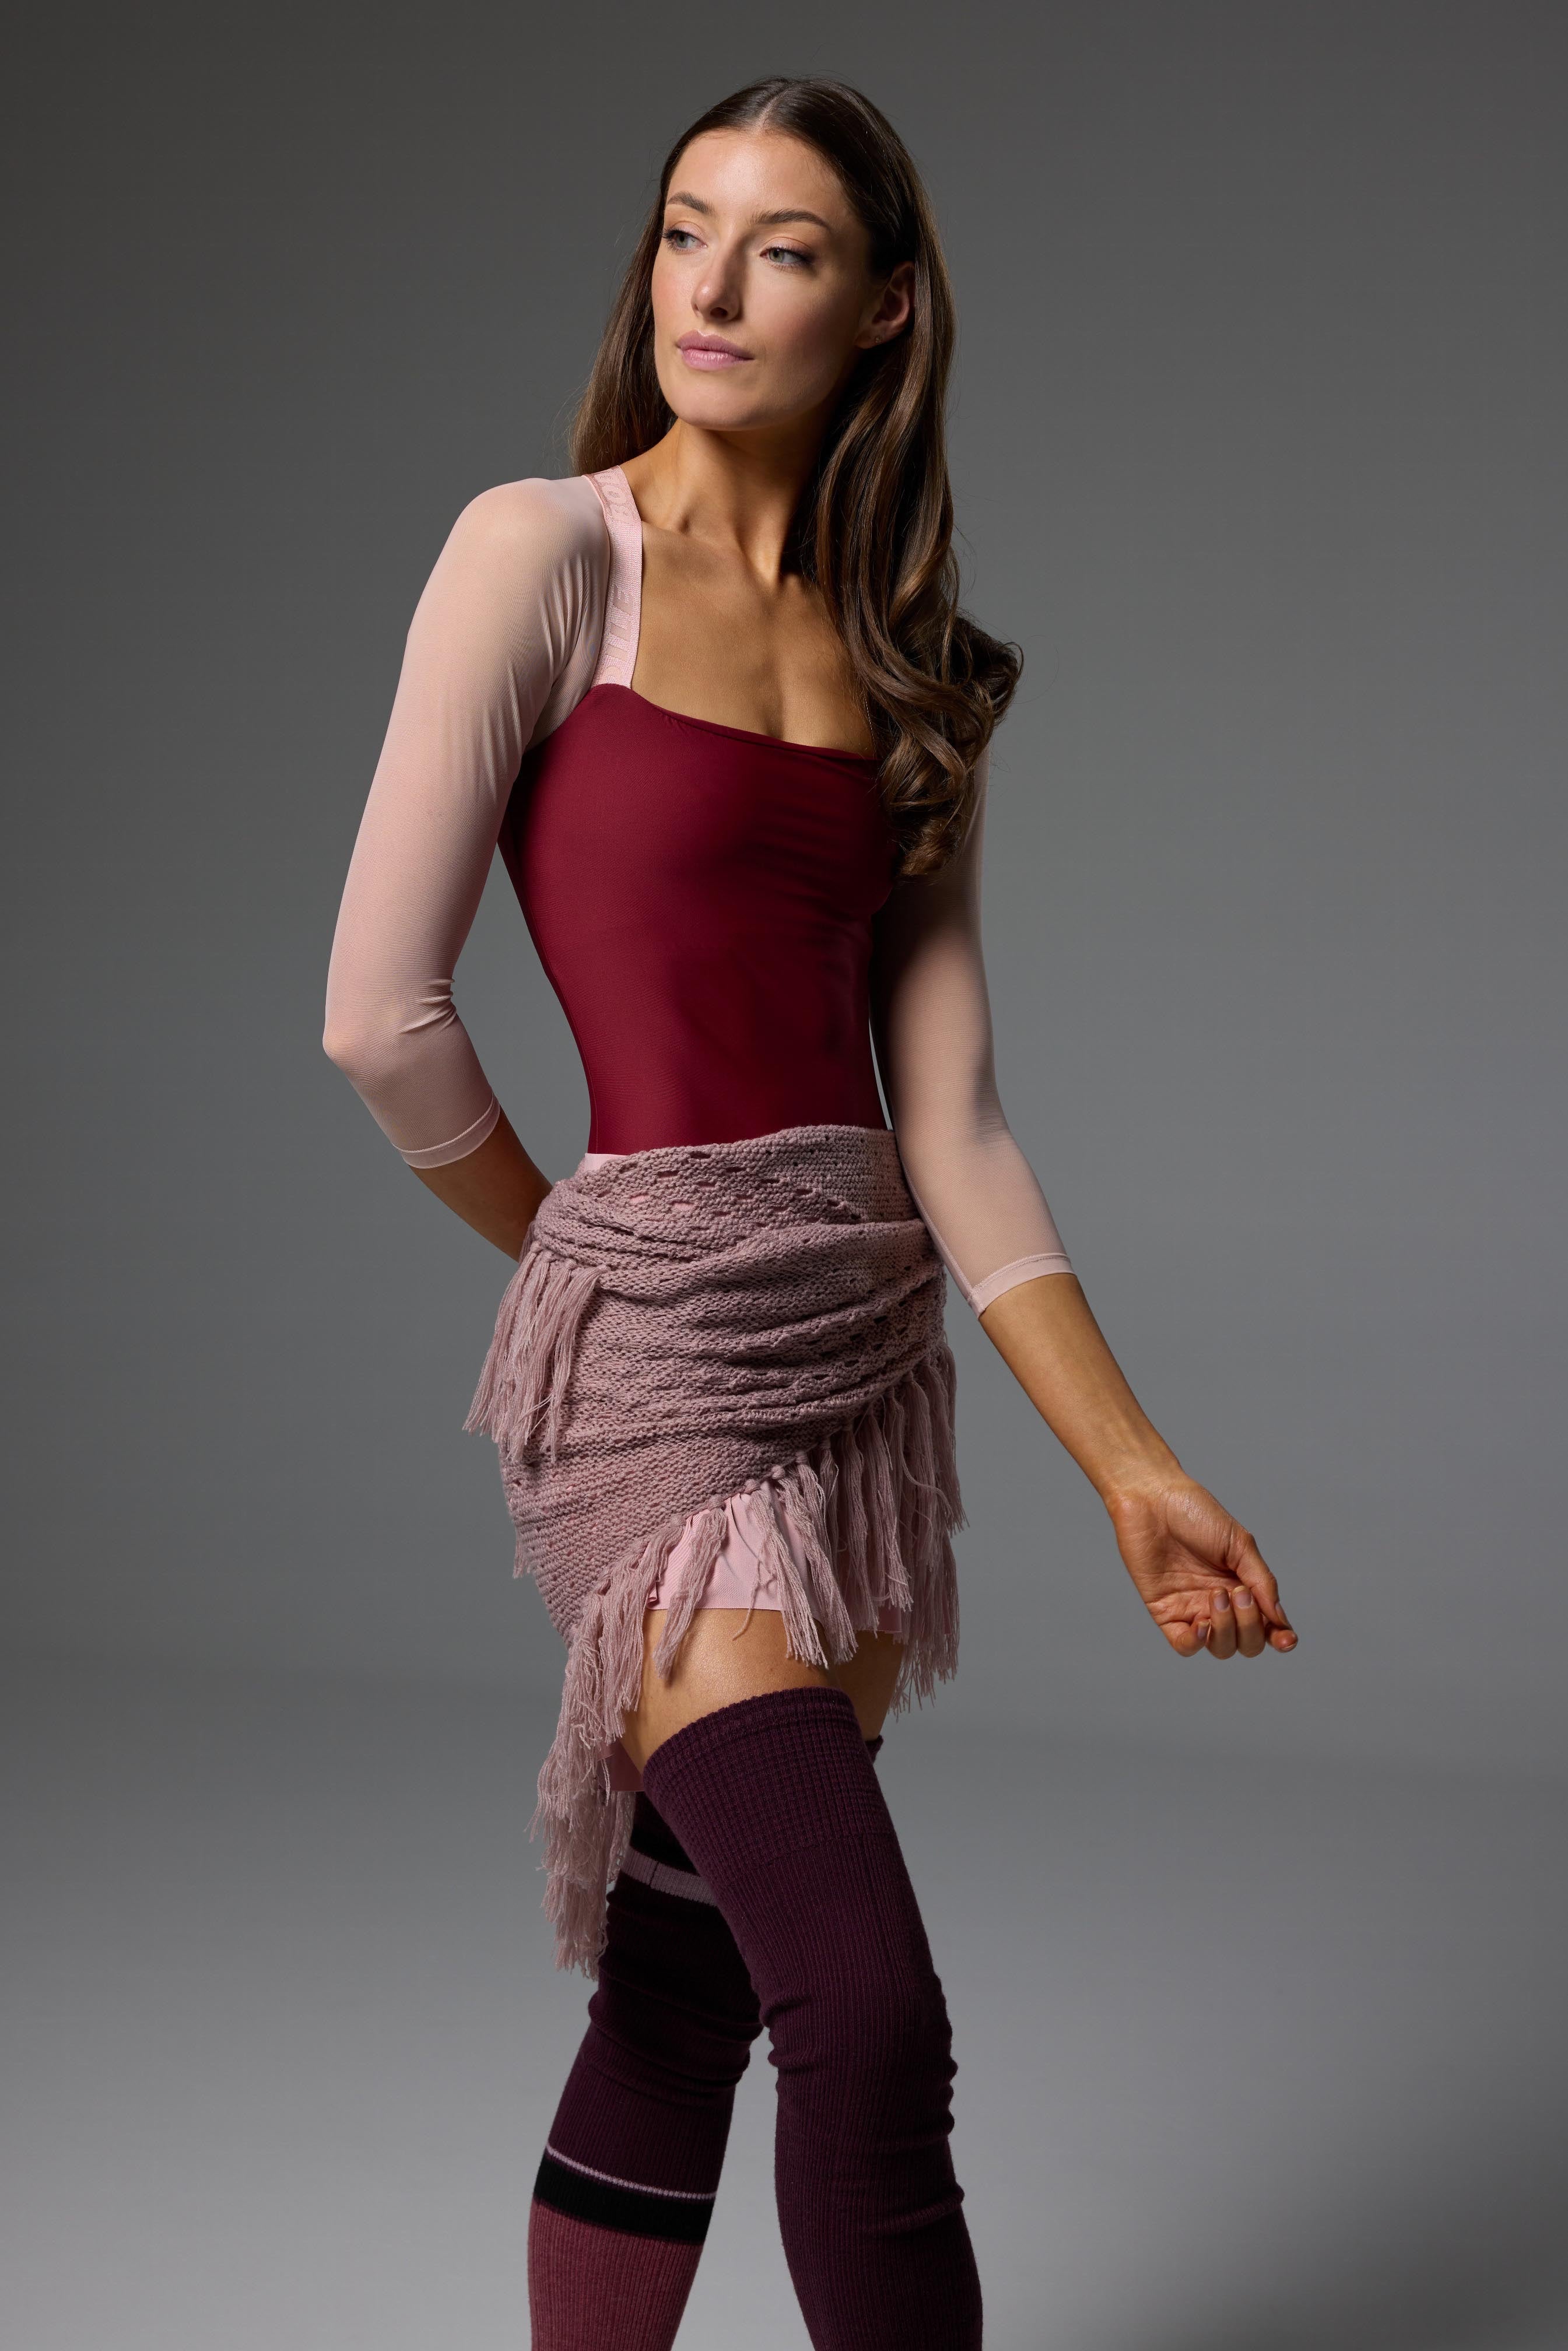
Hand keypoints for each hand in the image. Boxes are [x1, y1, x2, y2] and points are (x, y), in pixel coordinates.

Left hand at [1102, 1474, 1296, 1658]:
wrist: (1153, 1499)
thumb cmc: (1197, 1513)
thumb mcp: (1240, 1544)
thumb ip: (1262, 1581)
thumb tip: (1279, 1619)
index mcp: (1242, 1586)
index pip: (1266, 1625)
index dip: (1279, 1638)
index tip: (1285, 1639)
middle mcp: (1219, 1604)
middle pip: (1247, 1643)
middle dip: (1250, 1626)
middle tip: (1238, 1593)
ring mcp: (1192, 1609)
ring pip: (1220, 1648)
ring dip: (1226, 1629)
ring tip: (1217, 1594)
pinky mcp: (1165, 1611)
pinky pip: (1184, 1645)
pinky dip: (1196, 1642)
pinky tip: (1201, 1623)